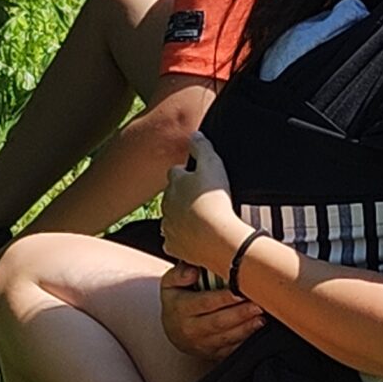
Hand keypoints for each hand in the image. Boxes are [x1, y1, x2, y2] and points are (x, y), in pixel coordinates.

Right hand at [160, 263, 264, 360]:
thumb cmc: (177, 301)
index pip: (204, 303)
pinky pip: (232, 349)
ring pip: (227, 337)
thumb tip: (193, 271)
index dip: (222, 298)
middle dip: (240, 314)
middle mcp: (191, 329)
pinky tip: (256, 329)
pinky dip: (246, 340)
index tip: (238, 291)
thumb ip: (178, 274)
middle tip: (258, 305)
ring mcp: (203, 344)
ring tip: (261, 317)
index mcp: (181, 310)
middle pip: (218, 322)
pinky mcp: (214, 354)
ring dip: (246, 328)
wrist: (173, 330)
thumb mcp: (170, 284)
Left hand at [161, 131, 239, 275]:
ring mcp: (168, 226)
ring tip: (202, 220)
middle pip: (173, 196)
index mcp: (174, 182)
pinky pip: (176, 241)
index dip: (188, 173)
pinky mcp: (174, 246)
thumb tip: (194, 134)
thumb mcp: (212, 164)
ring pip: (173, 218)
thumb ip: (202, 147)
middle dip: (184, 196)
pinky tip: (197, 239)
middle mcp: (166, 204)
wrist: (217, 239)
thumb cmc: (215, 200)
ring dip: (183, 217)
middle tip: (204, 199)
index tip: (199, 177)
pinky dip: (184, 239)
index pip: (176, 172)